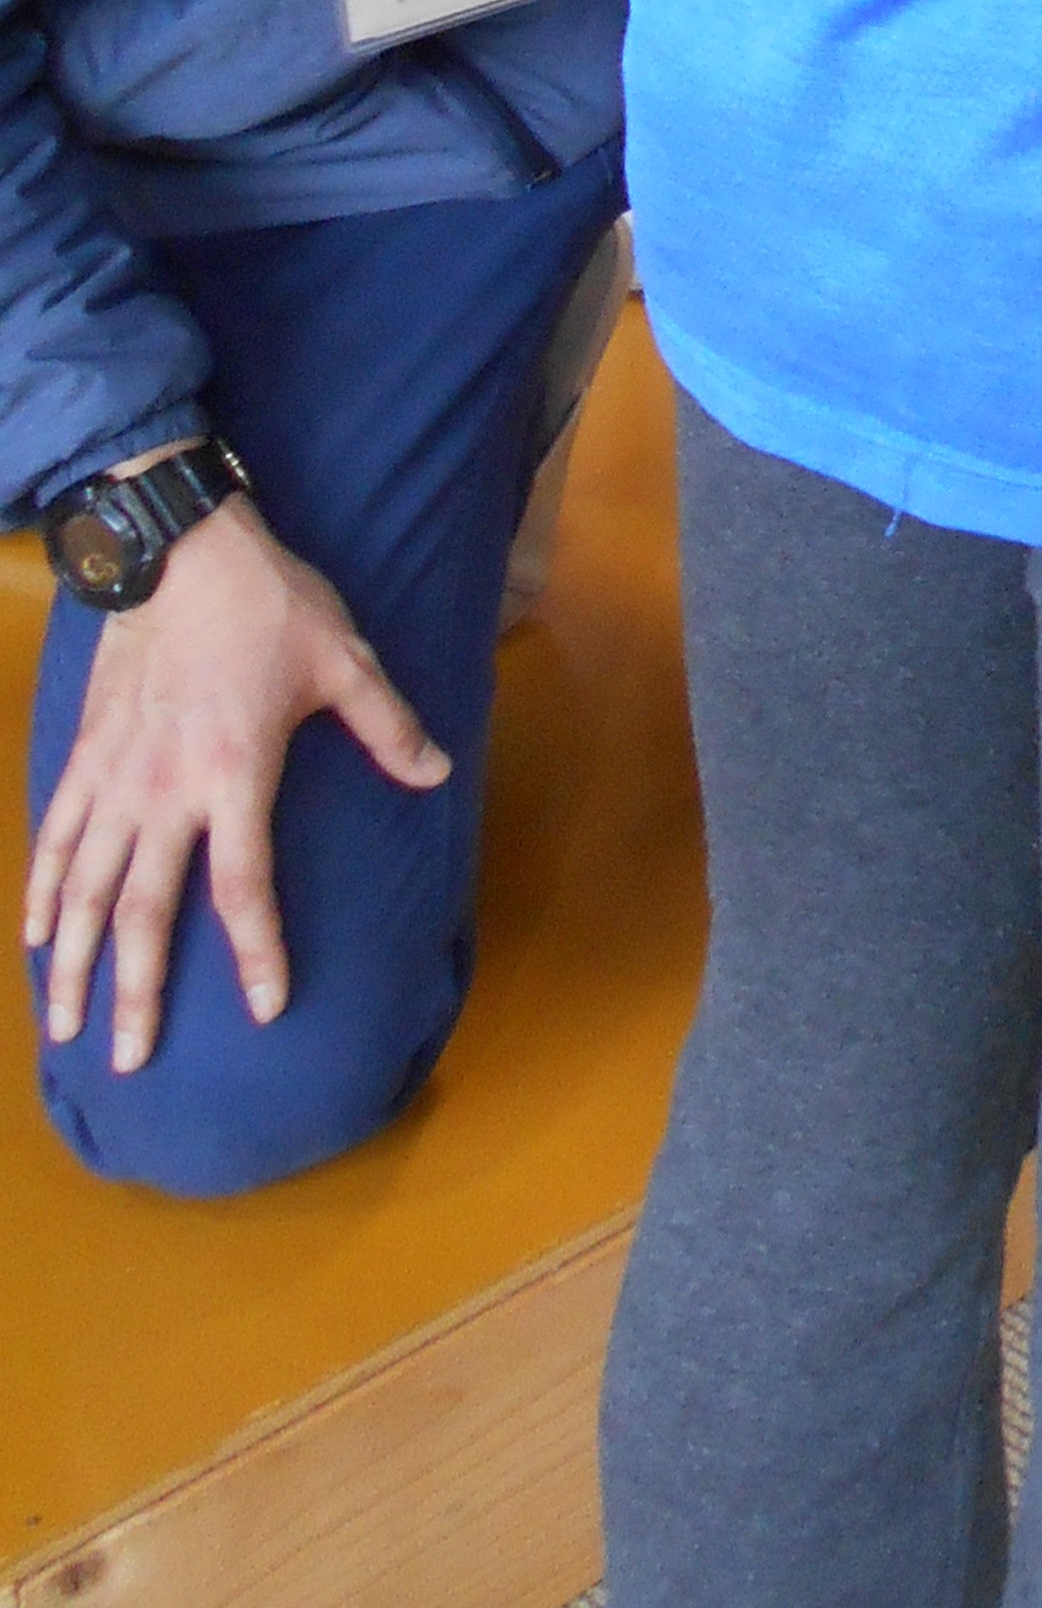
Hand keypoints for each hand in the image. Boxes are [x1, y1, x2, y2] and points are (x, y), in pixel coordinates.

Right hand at [23, 496, 447, 1075]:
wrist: (178, 547)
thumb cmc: (268, 603)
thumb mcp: (345, 658)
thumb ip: (386, 726)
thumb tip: (436, 773)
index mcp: (234, 774)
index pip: (244, 888)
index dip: (256, 951)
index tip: (263, 1007)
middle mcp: (165, 791)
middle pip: (145, 912)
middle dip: (137, 991)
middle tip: (127, 1059)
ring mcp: (116, 776)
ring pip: (87, 889)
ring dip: (75, 961)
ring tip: (65, 1025)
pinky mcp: (84, 753)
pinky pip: (56, 836)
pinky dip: (43, 890)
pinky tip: (36, 938)